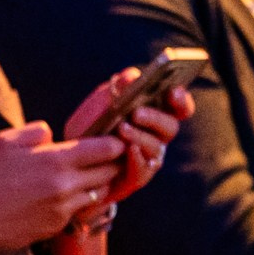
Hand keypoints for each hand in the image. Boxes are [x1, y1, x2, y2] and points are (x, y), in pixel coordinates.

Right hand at [0, 123, 125, 254]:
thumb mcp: (5, 142)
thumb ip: (36, 131)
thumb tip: (53, 135)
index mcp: (57, 160)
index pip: (106, 149)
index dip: (116, 142)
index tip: (118, 138)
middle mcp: (67, 185)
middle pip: (110, 172)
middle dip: (114, 163)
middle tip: (111, 156)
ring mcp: (64, 208)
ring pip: (100, 193)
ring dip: (100, 184)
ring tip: (90, 175)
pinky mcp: (58, 226)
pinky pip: (81, 210)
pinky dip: (81, 201)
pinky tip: (68, 195)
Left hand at [61, 70, 187, 230]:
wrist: (72, 161)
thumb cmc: (91, 127)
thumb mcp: (100, 102)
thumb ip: (117, 89)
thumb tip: (133, 76)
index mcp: (154, 114)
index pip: (178, 107)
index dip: (181, 100)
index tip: (173, 91)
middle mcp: (156, 136)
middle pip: (171, 127)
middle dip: (156, 118)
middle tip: (137, 113)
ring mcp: (148, 158)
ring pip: (156, 149)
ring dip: (141, 137)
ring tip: (123, 129)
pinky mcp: (136, 178)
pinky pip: (142, 172)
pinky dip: (136, 160)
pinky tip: (126, 150)